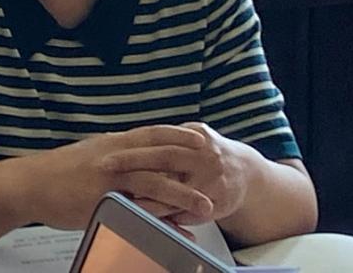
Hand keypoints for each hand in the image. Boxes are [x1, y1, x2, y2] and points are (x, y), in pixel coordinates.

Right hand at [21, 125, 214, 229]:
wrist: (31, 183)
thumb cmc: (59, 172)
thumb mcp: (92, 156)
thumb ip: (116, 157)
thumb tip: (135, 162)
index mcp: (114, 143)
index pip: (153, 133)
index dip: (179, 133)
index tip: (201, 136)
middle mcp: (115, 155)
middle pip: (161, 153)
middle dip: (192, 161)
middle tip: (216, 166)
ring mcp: (109, 177)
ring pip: (154, 181)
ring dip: (183, 193)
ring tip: (206, 205)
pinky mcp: (102, 199)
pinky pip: (137, 210)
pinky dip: (159, 220)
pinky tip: (174, 229)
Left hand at [104, 122, 250, 226]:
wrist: (246, 173)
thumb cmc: (209, 154)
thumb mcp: (192, 136)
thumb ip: (166, 138)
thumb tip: (129, 139)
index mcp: (197, 135)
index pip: (159, 139)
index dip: (133, 149)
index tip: (108, 156)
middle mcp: (206, 155)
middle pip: (165, 158)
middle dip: (133, 165)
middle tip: (106, 168)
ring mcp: (214, 180)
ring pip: (174, 191)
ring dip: (147, 197)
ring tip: (122, 200)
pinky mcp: (218, 204)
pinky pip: (187, 213)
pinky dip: (167, 215)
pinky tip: (148, 216)